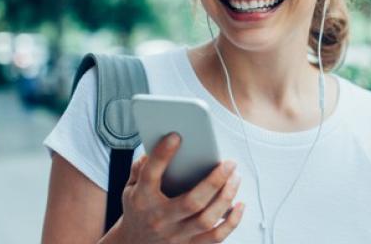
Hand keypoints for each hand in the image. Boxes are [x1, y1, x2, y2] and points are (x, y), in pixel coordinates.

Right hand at [110, 133, 244, 243]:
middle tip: (229, 163)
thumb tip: (163, 143)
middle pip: (192, 201)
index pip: (151, 175)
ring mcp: (176, 236)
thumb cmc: (138, 209)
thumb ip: (143, 166)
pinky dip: (232, 221)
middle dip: (214, 181)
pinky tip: (240, 204)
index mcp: (142, 199)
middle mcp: (160, 219)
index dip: (162, 155)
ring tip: (236, 177)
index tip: (176, 136)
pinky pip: (216, 237)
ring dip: (226, 197)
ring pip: (207, 219)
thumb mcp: (131, 187)